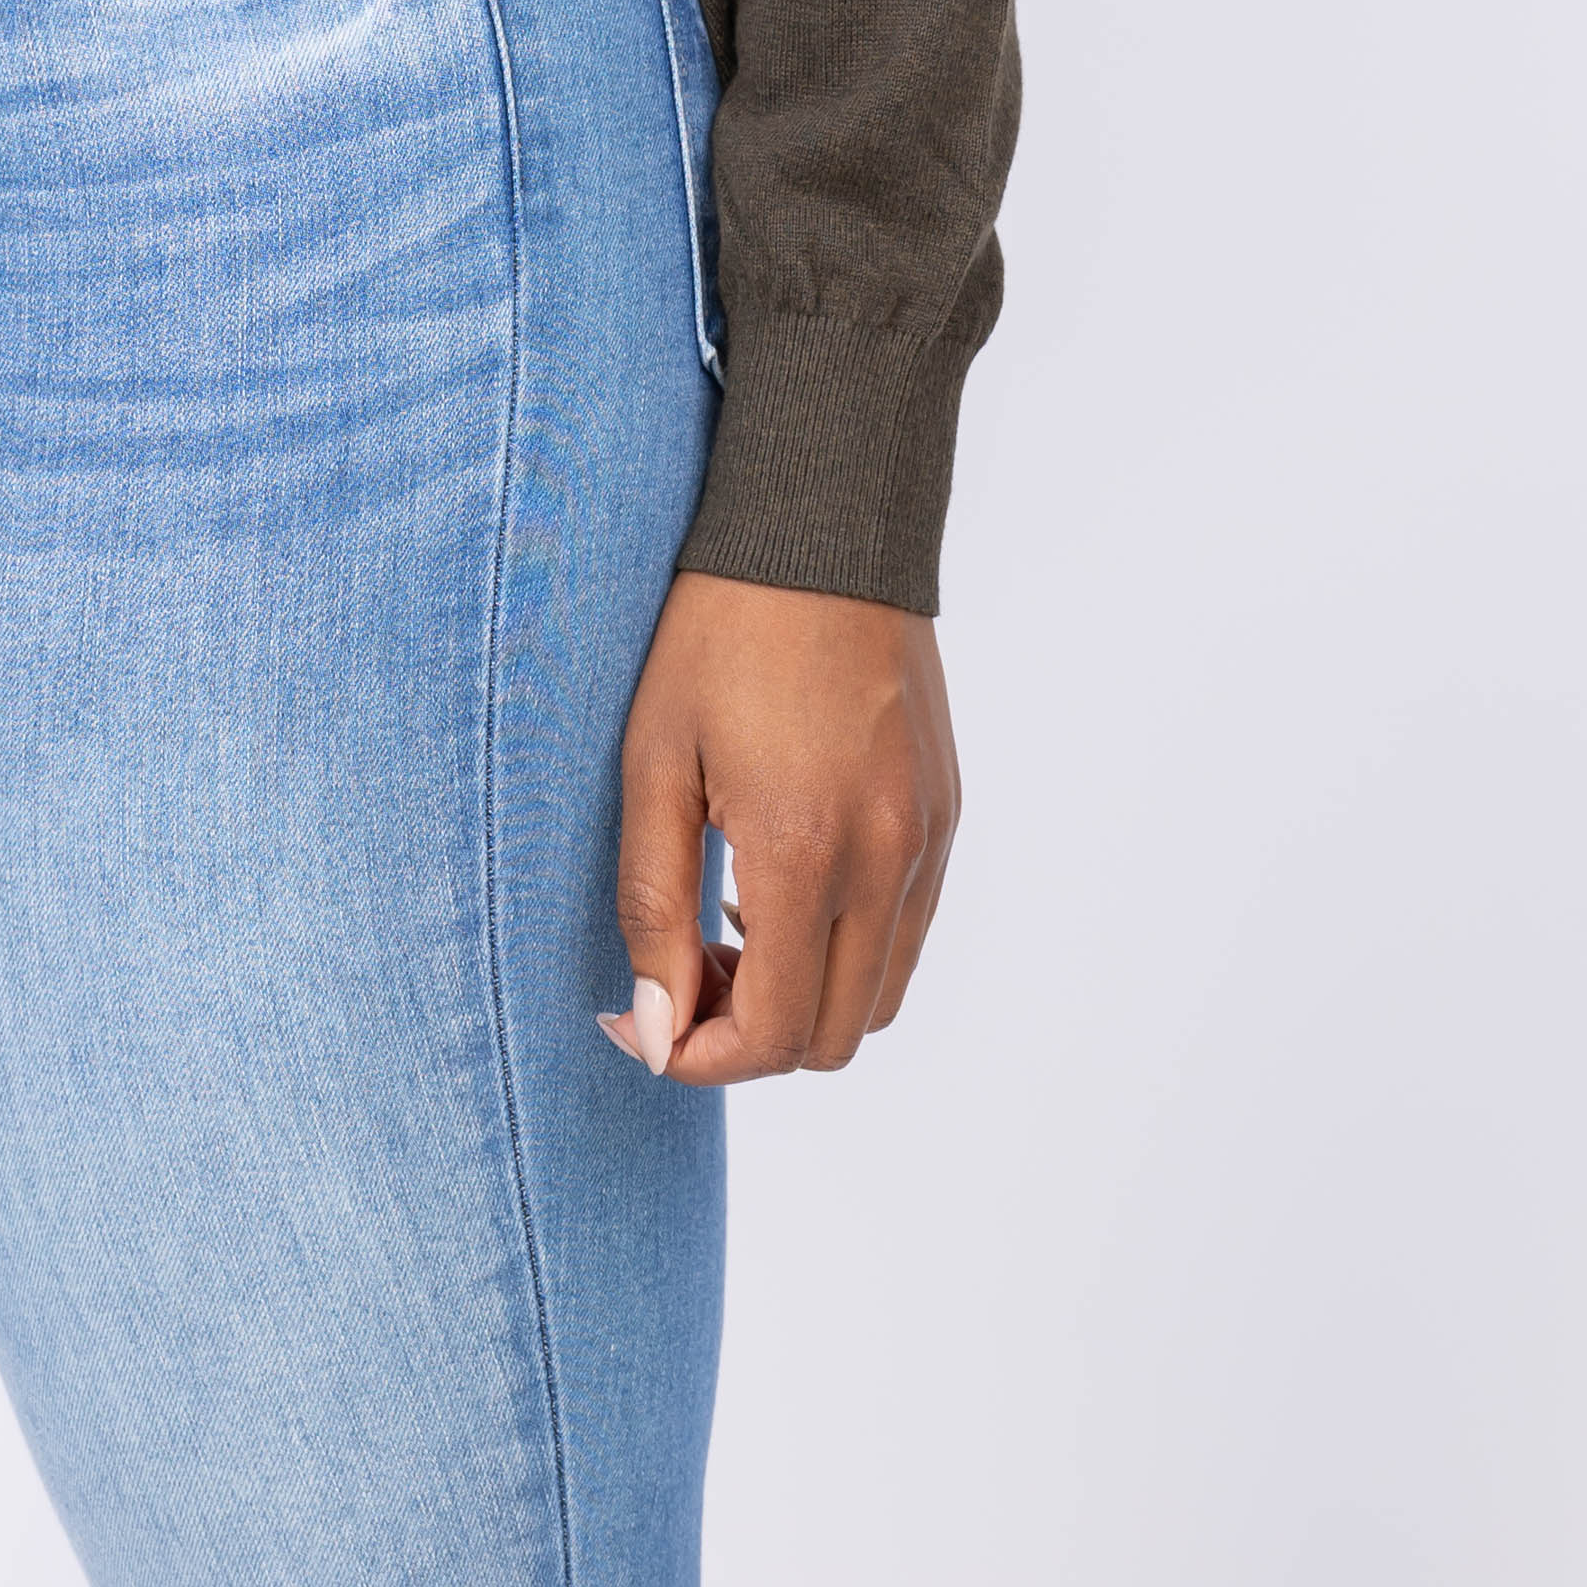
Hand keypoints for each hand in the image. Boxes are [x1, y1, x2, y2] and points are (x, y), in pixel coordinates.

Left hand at [604, 570, 957, 1083]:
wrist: (820, 530)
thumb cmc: (717, 634)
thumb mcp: (652, 761)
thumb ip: (653, 904)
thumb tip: (657, 1025)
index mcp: (803, 853)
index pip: (771, 1033)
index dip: (699, 1056)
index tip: (641, 1024)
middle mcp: (884, 862)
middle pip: (833, 1038)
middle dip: (749, 1037)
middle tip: (678, 972)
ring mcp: (926, 840)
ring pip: (881, 996)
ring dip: (803, 998)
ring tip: (724, 926)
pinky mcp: (946, 814)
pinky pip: (908, 931)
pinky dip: (848, 948)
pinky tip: (779, 881)